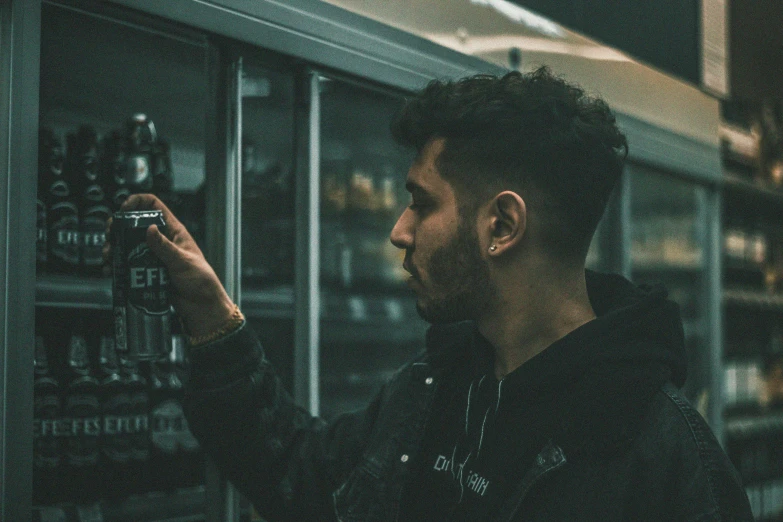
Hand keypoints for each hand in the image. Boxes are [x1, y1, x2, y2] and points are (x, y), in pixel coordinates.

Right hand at [106, 194, 235, 338]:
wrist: (202, 307)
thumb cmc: (201, 281)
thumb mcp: (182, 261)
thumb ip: (165, 247)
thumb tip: (150, 229)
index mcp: (174, 231)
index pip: (154, 206)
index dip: (137, 202)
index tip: (123, 210)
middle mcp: (162, 241)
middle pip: (135, 224)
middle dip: (118, 227)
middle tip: (110, 236)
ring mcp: (153, 256)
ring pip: (128, 245)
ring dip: (115, 248)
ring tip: (108, 255)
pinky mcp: (147, 271)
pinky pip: (129, 264)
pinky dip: (118, 265)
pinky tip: (111, 269)